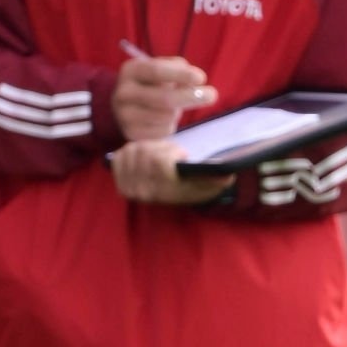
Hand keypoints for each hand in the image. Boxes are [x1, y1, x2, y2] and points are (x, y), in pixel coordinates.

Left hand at [110, 138, 233, 206]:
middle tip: (173, 152)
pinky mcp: (119, 180)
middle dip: (162, 147)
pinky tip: (145, 156)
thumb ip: (217, 180)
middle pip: (145, 152)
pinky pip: (121, 154)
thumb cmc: (193, 188)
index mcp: (162, 192)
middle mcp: (142, 192)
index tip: (182, 154)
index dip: (171, 151)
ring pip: (134, 150)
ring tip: (161, 154)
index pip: (158, 160)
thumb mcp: (209, 185)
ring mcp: (128, 186)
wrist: (175, 200)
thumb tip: (226, 175)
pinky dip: (133, 150)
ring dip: (149, 146)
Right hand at [113, 55, 216, 141]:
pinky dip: (171, 125)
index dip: (180, 75)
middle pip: (164, 99)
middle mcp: (124, 93)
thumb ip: (178, 70)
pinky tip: (164, 119)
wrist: (125, 106)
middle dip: (191, 97)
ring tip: (174, 106)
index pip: (156, 71)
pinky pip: (163, 131)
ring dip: (178, 111)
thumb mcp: (160, 69)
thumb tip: (196, 82)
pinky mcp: (132, 134)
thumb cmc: (151, 83)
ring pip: (166, 116)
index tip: (202, 78)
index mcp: (131, 71)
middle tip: (212, 94)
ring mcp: (125, 115)